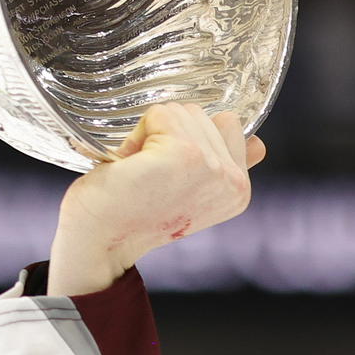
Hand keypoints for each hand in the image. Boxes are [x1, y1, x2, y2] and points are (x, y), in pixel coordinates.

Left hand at [47, 102, 264, 297]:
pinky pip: (159, 114)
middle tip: (149, 178)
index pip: (229, 125)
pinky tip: (131, 170)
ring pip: (182, 112)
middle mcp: (233, 181)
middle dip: (168, 136)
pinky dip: (136, 136)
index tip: (169, 181)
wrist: (96, 242)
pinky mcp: (185, 155)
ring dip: (151, 136)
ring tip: (139, 175)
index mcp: (239, 189)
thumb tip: (258, 144)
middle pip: (203, 113)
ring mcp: (212, 167)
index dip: (188, 142)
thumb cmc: (132, 214)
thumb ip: (225, 164)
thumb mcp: (188, 188)